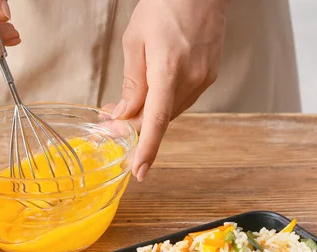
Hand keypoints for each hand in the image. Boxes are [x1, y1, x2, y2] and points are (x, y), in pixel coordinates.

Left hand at [109, 0, 228, 181]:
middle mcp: (190, 79)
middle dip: (133, 128)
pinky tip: (149, 96)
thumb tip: (123, 114)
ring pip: (170, 111)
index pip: (157, 120)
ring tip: (124, 107)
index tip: (138, 171)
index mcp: (168, 70)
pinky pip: (181, 100)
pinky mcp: (209, 76)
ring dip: (147, 116)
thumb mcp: (136, 41)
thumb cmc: (165, 5)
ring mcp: (203, 79)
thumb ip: (132, 82)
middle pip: (159, 119)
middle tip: (107, 124)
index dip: (146, 148)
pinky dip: (163, 104)